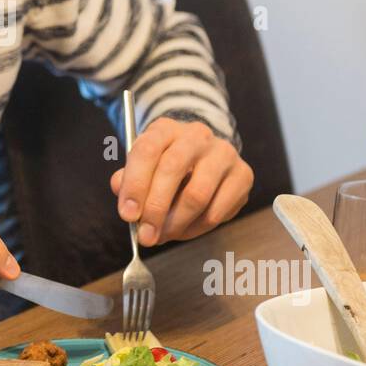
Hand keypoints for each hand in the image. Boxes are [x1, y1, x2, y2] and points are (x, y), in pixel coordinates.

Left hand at [110, 118, 253, 245]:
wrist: (205, 157)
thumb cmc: (167, 166)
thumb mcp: (144, 166)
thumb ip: (129, 180)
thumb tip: (123, 197)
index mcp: (166, 128)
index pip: (147, 150)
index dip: (135, 185)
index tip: (127, 215)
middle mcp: (196, 135)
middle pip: (173, 169)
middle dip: (155, 209)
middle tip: (145, 236)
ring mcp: (223, 153)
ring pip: (197, 194)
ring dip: (177, 223)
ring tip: (164, 235)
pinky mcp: (243, 174)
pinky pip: (218, 210)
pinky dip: (197, 228)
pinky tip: (185, 230)